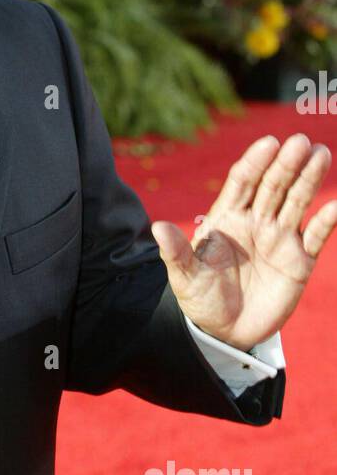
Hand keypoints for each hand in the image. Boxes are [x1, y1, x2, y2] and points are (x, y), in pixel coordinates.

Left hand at [151, 133, 336, 350]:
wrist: (224, 332)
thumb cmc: (201, 298)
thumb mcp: (184, 277)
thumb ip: (175, 253)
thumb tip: (156, 228)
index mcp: (227, 219)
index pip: (242, 183)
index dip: (254, 163)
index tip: (268, 144)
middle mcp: (256, 222)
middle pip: (273, 186)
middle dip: (286, 164)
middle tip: (300, 142)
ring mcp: (279, 239)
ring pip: (296, 202)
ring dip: (309, 179)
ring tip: (321, 154)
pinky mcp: (299, 261)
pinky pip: (316, 236)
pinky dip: (328, 220)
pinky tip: (336, 204)